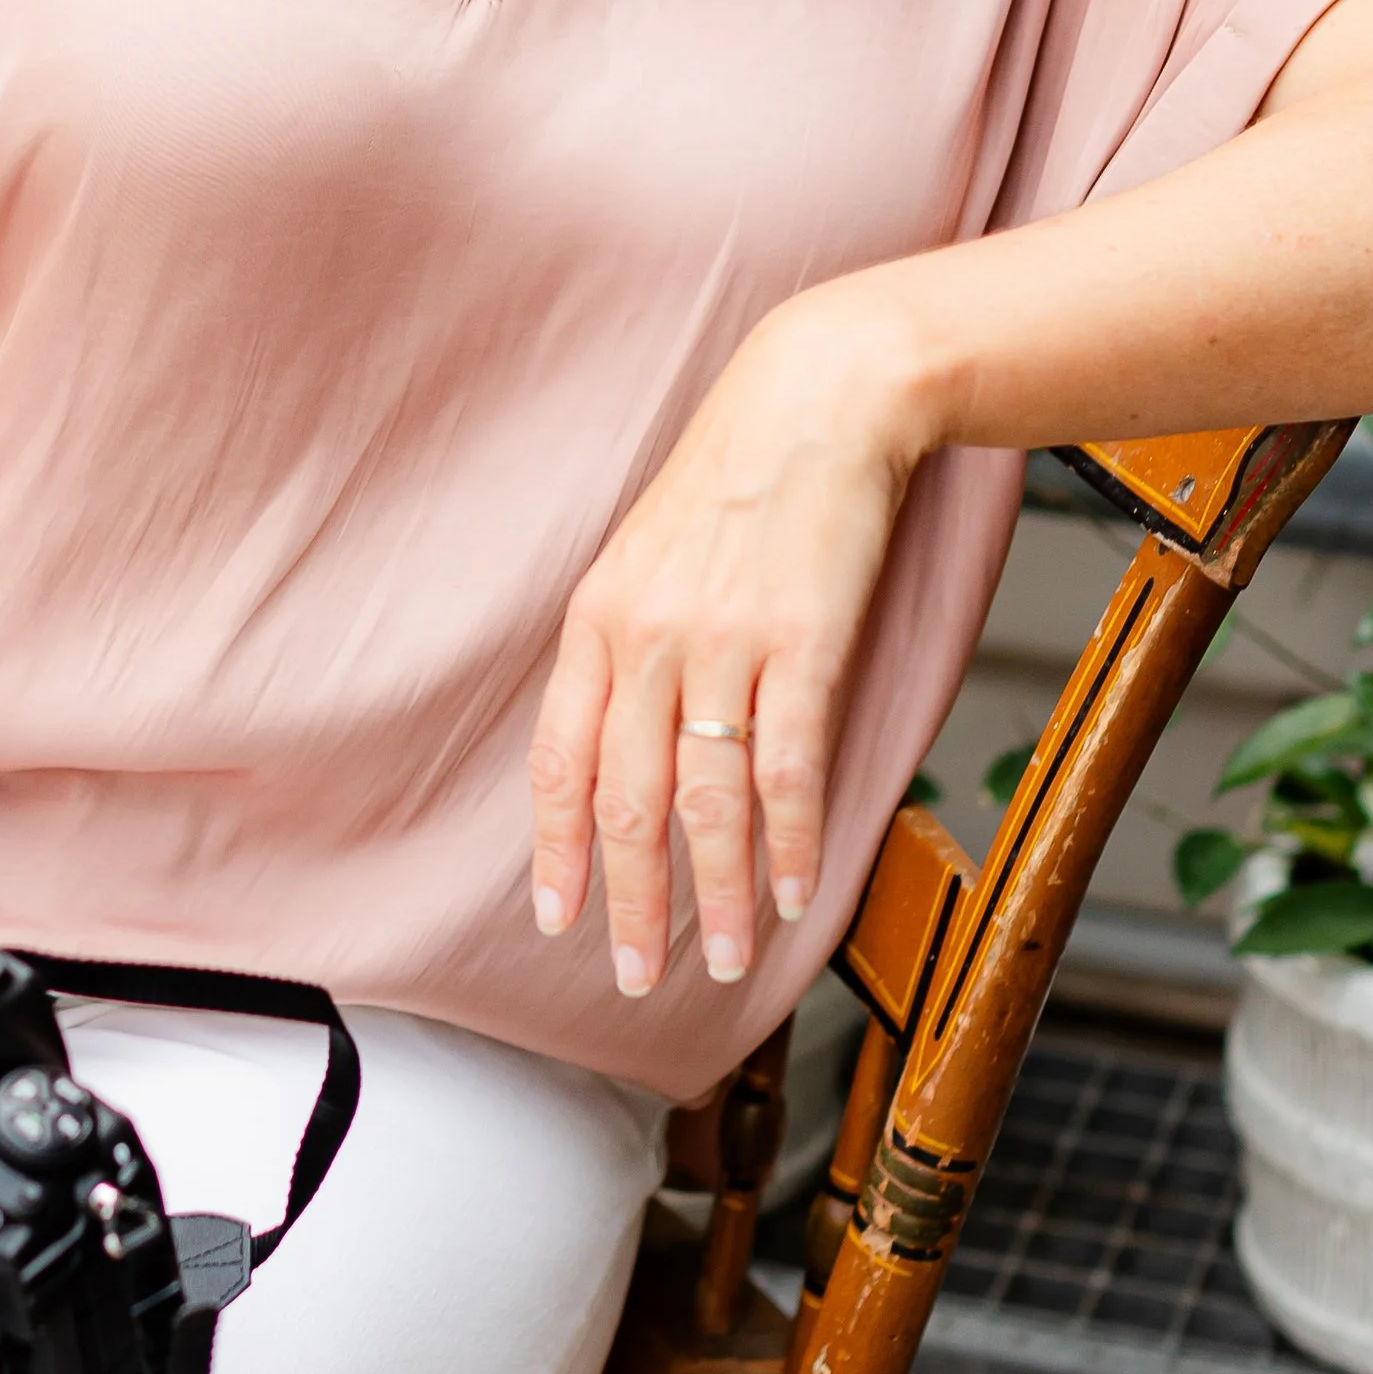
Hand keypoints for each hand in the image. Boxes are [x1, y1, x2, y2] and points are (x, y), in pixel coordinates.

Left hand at [529, 286, 929, 995]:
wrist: (817, 399)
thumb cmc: (737, 478)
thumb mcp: (648, 555)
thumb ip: (629, 645)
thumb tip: (623, 742)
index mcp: (597, 620)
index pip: (558, 759)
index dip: (555, 849)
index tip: (558, 917)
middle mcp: (646, 637)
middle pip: (624, 800)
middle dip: (630, 901)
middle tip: (637, 973)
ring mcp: (723, 641)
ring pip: (707, 801)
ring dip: (714, 895)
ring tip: (720, 958)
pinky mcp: (801, 640)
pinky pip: (786, 767)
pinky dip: (788, 843)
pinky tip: (791, 891)